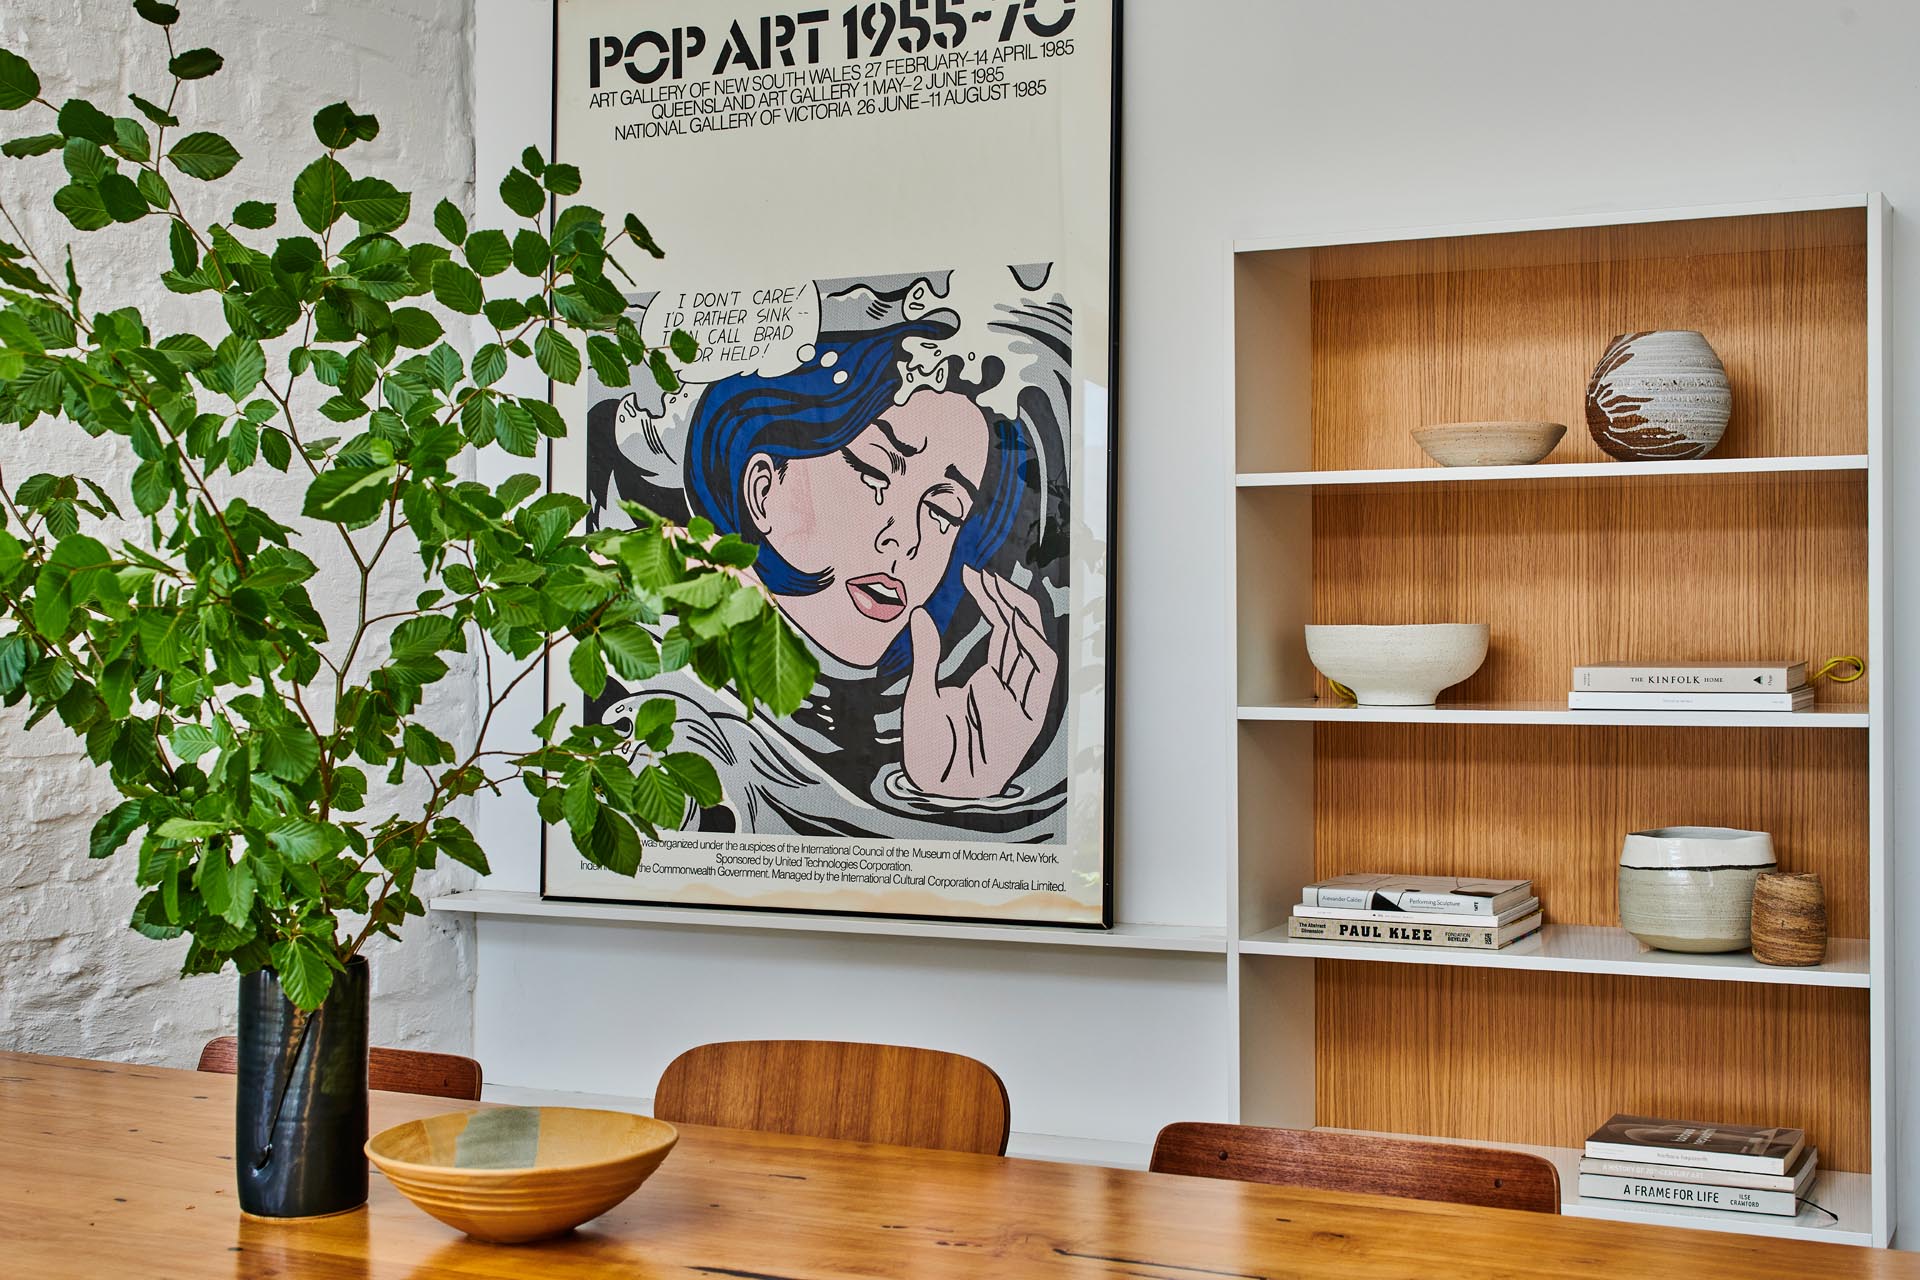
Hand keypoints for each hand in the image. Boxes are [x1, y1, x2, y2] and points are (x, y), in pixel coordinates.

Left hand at [902, 566, 1058, 799]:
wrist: (937, 790)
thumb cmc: (929, 749)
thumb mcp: (920, 694)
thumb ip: (926, 655)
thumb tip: (919, 614)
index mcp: (991, 680)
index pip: (1003, 630)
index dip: (993, 600)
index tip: (971, 574)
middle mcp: (1012, 687)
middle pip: (1022, 632)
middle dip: (1007, 599)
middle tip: (983, 575)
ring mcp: (1022, 701)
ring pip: (1035, 647)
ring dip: (1020, 616)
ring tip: (997, 591)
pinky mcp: (1029, 720)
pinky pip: (1041, 677)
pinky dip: (1034, 649)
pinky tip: (1017, 626)